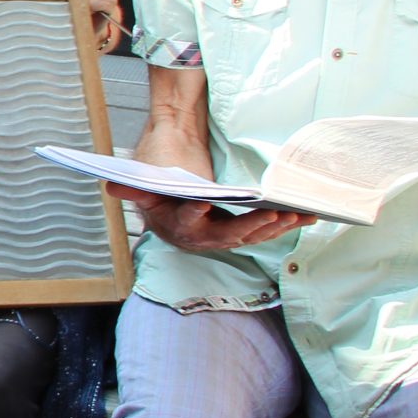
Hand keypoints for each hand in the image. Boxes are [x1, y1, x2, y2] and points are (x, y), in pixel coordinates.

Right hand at [110, 186, 313, 252]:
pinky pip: (263, 232)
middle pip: (227, 235)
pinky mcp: (238, 230)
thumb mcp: (143, 181)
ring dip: (274, 228)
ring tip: (296, 214)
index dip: (193, 213)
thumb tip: (110, 185)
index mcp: (174, 224)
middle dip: (252, 226)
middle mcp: (198, 237)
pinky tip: (308, 217)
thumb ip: (132, 186)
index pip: (184, 220)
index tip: (202, 203)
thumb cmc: (159, 180)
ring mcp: (220, 236)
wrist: (169, 190)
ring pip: (250, 237)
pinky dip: (284, 225)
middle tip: (272, 214)